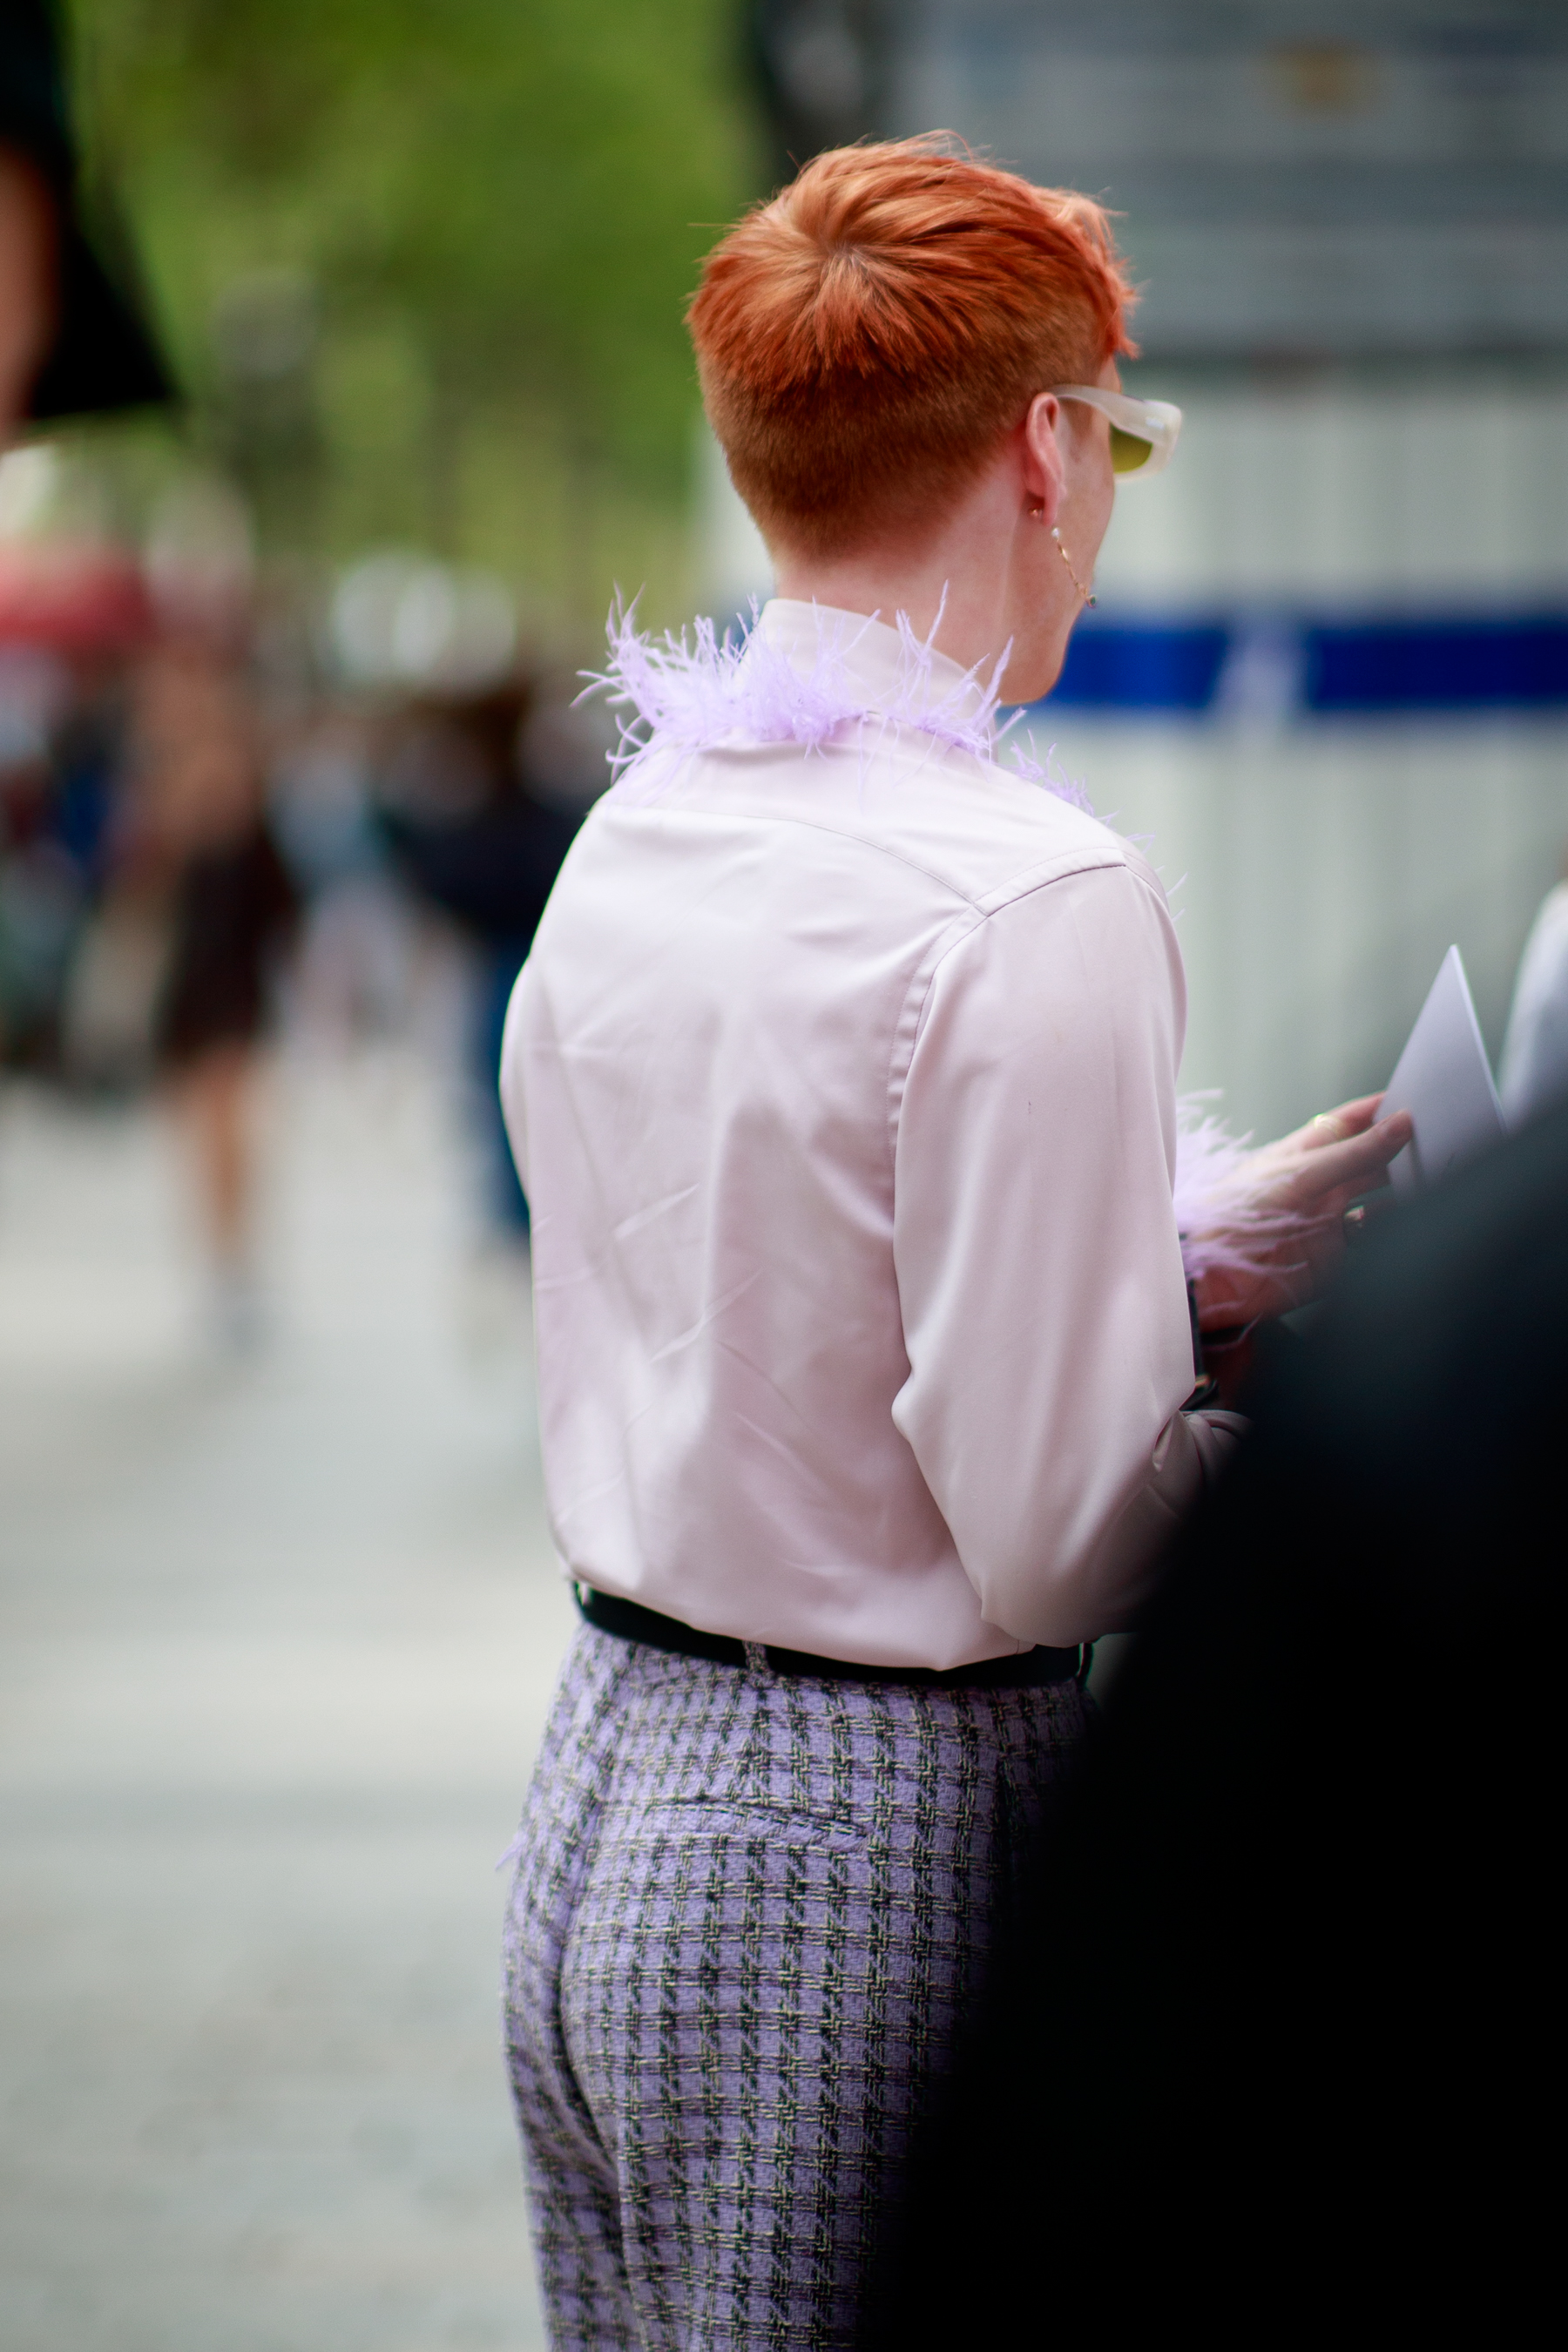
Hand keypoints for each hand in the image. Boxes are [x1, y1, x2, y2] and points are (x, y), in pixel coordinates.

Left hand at [1192, 1093, 1412, 1329]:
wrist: (1216, 1278)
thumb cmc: (1235, 1215)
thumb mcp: (1299, 1174)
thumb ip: (1353, 1153)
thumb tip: (1399, 1124)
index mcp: (1303, 1156)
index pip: (1349, 1124)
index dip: (1379, 1111)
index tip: (1416, 1098)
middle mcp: (1319, 1187)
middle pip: (1370, 1162)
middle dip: (1400, 1151)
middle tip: (1438, 1141)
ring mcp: (1329, 1222)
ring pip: (1378, 1201)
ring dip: (1402, 1193)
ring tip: (1434, 1179)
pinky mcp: (1336, 1259)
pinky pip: (1374, 1241)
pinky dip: (1395, 1233)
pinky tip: (1413, 1223)